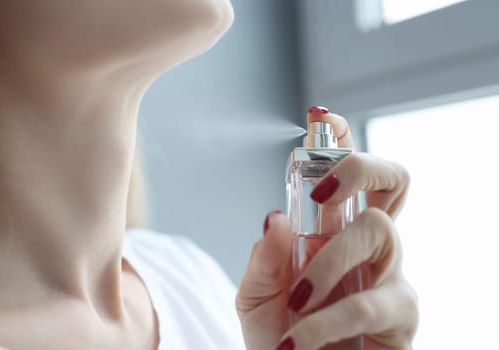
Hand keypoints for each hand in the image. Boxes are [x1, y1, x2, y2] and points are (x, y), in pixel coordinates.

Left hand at [236, 110, 418, 349]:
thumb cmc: (279, 336)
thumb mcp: (255, 296)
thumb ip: (262, 259)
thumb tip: (275, 216)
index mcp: (329, 232)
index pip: (347, 175)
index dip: (341, 141)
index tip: (320, 117)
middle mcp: (365, 245)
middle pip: (394, 179)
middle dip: (361, 167)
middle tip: (321, 192)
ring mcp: (389, 275)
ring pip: (377, 231)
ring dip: (327, 263)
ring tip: (295, 301)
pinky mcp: (400, 315)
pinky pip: (372, 301)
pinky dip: (328, 320)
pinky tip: (298, 340)